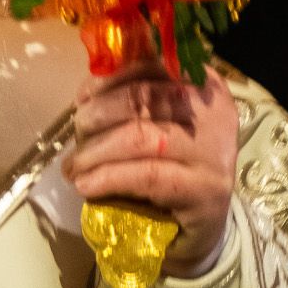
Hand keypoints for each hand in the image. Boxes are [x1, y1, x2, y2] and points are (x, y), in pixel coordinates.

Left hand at [62, 61, 237, 279]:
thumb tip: (86, 95)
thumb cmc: (173, 164)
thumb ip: (134, 100)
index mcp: (203, 85)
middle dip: (98, 114)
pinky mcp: (205, 189)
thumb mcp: (159, 124)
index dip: (111, 77)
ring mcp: (214, 151)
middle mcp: (214, 112)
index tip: (83, 96)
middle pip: (144, 98)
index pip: (153, 64)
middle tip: (76, 133)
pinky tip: (86, 185)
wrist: (201, 223)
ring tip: (73, 166)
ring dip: (95, 151)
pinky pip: (146, 176)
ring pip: (141, 137)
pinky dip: (108, 178)